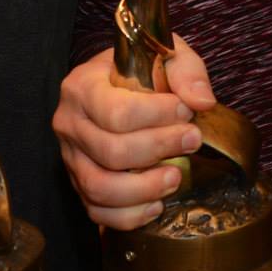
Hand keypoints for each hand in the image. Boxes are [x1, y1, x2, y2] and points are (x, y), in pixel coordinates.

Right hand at [52, 34, 215, 229]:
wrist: (116, 88)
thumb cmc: (139, 73)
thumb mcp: (163, 55)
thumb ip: (185, 71)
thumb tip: (201, 101)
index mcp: (82, 86)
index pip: (116, 112)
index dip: (158, 117)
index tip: (187, 112)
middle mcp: (69, 123)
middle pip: (111, 151)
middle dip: (159, 149)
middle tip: (192, 141)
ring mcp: (71, 158)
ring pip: (100, 187)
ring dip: (145, 188)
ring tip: (175, 176)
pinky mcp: (79, 185)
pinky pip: (97, 213)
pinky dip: (129, 216)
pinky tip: (157, 204)